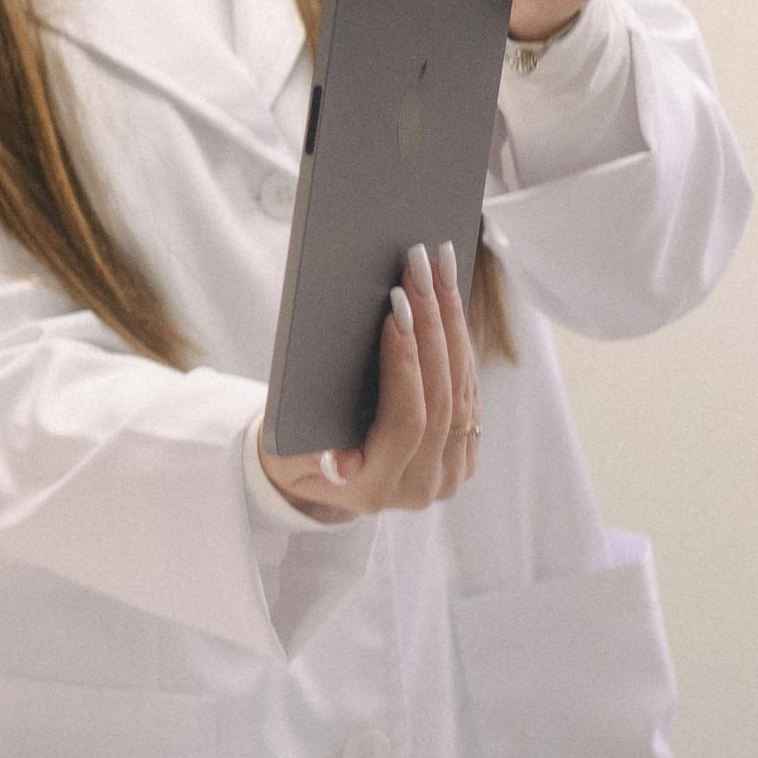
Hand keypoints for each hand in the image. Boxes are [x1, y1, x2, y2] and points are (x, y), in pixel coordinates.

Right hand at [261, 241, 481, 520]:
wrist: (317, 481)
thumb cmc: (292, 452)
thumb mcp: (288, 449)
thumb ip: (314, 449)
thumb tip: (338, 451)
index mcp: (376, 488)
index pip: (407, 421)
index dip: (405, 365)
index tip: (395, 310)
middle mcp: (421, 485)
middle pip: (441, 398)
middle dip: (431, 326)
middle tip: (419, 270)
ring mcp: (449, 471)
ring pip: (462, 388)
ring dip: (450, 322)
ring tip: (438, 269)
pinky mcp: (463, 450)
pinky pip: (469, 388)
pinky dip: (458, 340)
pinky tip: (448, 298)